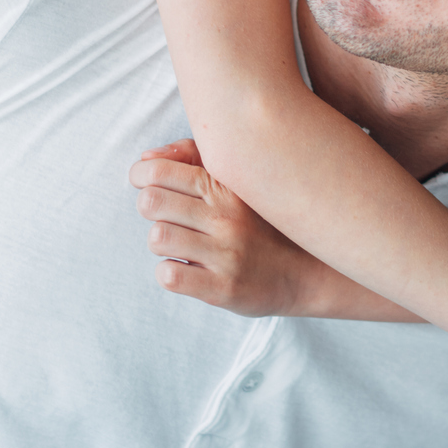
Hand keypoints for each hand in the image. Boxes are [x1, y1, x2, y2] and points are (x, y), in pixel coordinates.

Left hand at [129, 139, 324, 316]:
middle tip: (164, 214)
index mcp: (227, 187)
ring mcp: (226, 254)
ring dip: (161, 241)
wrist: (306, 273)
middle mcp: (227, 218)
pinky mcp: (223, 288)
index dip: (141, 175)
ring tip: (179, 243)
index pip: (161, 171)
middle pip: (152, 202)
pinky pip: (169, 276)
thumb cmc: (261, 223)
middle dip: (149, 207)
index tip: (145, 182)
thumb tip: (146, 160)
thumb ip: (191, 159)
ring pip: (158, 238)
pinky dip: (169, 273)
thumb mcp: (236, 183)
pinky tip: (186, 269)